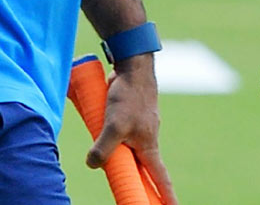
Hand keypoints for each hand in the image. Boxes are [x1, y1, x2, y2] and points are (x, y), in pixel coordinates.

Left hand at [86, 54, 178, 204]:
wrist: (132, 67)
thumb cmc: (129, 97)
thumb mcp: (114, 126)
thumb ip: (103, 148)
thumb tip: (92, 165)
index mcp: (149, 147)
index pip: (160, 178)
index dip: (167, 196)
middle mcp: (145, 140)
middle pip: (142, 168)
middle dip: (140, 181)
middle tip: (136, 195)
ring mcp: (137, 128)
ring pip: (126, 148)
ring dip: (118, 155)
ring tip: (105, 160)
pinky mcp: (126, 116)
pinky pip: (117, 132)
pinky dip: (109, 134)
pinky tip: (100, 128)